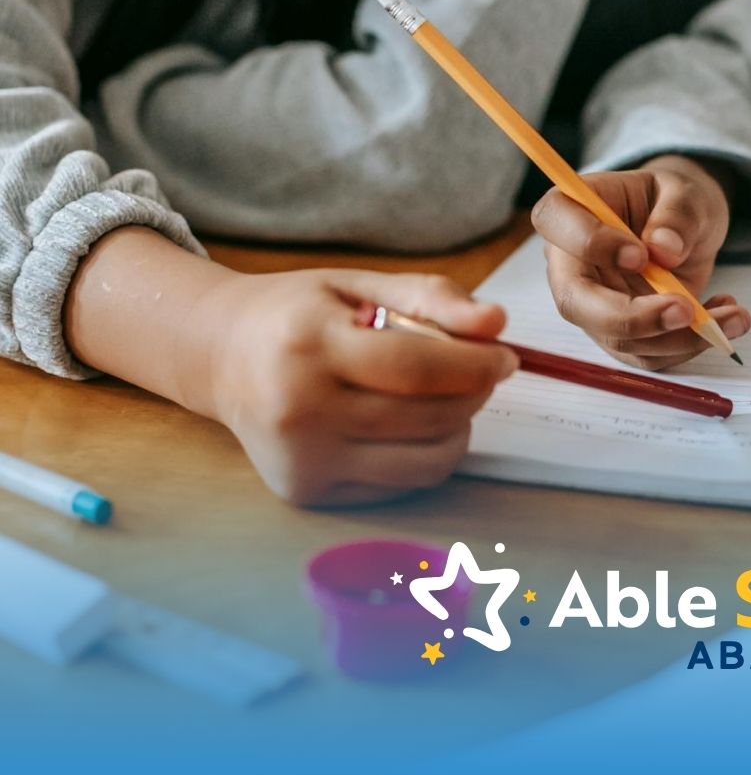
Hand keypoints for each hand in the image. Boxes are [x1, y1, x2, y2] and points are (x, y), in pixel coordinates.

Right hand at [190, 269, 517, 505]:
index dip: (475, 364)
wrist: (221, 356)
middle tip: (482, 370)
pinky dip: (426, 454)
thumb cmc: (299, 314)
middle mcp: (298, 409)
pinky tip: (411, 423)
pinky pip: (401, 483)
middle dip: (474, 393)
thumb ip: (431, 297)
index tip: (506, 356)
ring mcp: (301, 458)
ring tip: (447, 396)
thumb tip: (496, 324)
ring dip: (458, 427)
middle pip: (426, 417)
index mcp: (308, 345)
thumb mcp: (360, 284)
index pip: (415, 367)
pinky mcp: (306, 491)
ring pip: (424, 460)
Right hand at [530, 155, 750, 369]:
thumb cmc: (673, 201)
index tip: (639, 254)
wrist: (687, 227)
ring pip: (618, 339)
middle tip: (685, 310)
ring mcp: (594, 305)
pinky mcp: (622, 334)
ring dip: (678, 338)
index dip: (590, 243)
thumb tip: (664, 249)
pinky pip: (648, 355)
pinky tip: (722, 318)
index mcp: (572, 210)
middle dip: (631, 317)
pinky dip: (690, 345)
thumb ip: (677, 213)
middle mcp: (572, 263)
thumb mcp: (685, 191)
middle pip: (575, 302)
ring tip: (732, 317)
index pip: (556, 224)